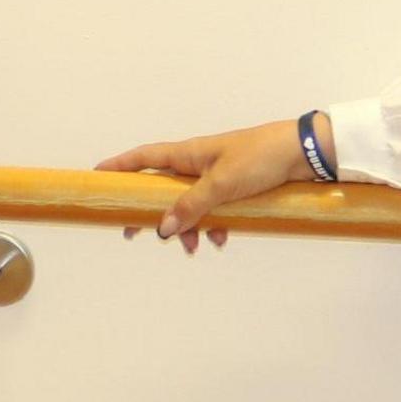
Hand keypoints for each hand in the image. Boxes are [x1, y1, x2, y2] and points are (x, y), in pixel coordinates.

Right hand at [97, 117, 312, 252]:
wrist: (304, 154)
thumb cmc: (262, 157)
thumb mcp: (222, 184)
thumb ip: (192, 206)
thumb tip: (163, 228)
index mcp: (188, 153)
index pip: (143, 158)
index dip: (118, 166)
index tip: (96, 177)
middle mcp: (198, 164)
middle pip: (161, 189)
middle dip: (149, 212)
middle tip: (132, 233)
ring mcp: (217, 177)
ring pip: (189, 205)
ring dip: (187, 227)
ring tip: (193, 248)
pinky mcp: (236, 189)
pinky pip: (214, 212)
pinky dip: (213, 227)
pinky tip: (222, 239)